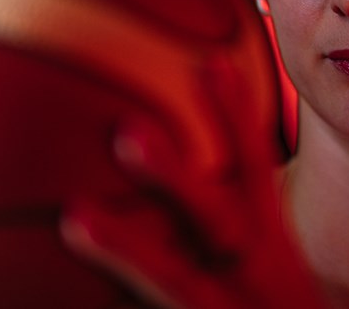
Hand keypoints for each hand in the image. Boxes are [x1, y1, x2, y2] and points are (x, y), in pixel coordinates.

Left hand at [60, 57, 323, 308]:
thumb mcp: (273, 267)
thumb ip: (236, 218)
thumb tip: (172, 162)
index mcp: (273, 253)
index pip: (256, 176)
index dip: (236, 121)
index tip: (213, 63)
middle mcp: (254, 281)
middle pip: (218, 221)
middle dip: (176, 178)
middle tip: (126, 133)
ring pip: (175, 283)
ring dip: (127, 250)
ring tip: (74, 215)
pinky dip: (116, 301)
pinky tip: (74, 303)